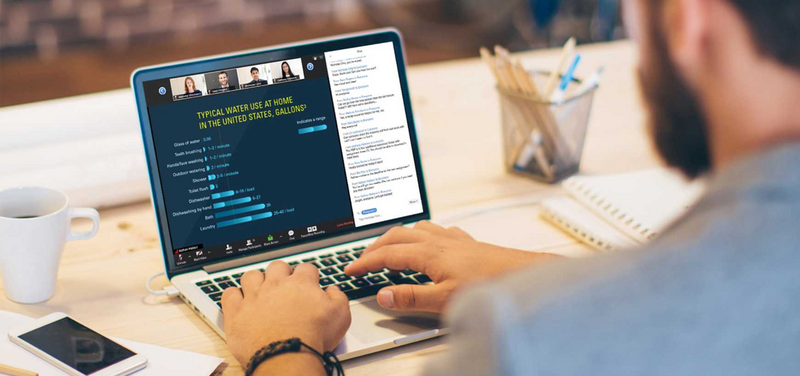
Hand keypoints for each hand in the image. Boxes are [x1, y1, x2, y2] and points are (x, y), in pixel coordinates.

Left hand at [221, 262, 350, 369]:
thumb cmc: (313, 337)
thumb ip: (338, 297)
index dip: (309, 275)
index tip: (309, 283)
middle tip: (284, 285)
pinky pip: (229, 293)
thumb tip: (333, 290)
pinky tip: (239, 301)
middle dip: (282, 272)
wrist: (287, 355)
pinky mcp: (237, 311)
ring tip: (260, 290)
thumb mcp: (341, 316)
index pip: (306, 268)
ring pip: (251, 275)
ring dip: (256, 280)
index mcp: (301, 284)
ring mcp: (254, 296)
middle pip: (277, 266)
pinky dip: (234, 295)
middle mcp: (276, 285)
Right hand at [345, 221, 560, 312]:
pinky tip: (429, 244)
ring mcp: (454, 239)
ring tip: (389, 248)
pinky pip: (437, 231)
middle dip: (376, 246)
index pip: (387, 255)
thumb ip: (411, 297)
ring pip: (417, 229)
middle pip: (397, 235)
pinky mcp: (467, 243)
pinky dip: (423, 236)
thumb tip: (383, 294)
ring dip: (398, 237)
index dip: (365, 262)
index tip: (349, 269)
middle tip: (362, 259)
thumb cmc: (490, 285)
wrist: (523, 275)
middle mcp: (439, 241)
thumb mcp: (445, 299)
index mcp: (429, 253)